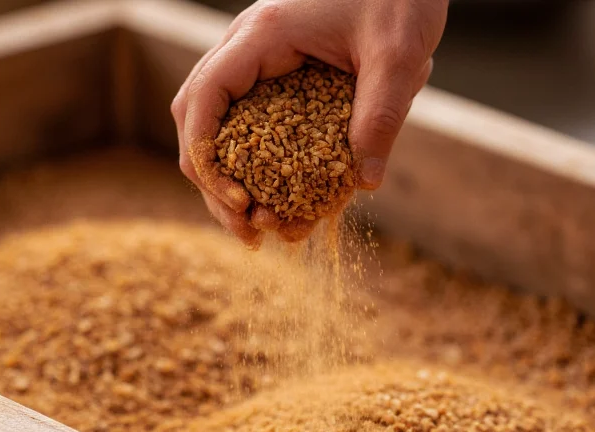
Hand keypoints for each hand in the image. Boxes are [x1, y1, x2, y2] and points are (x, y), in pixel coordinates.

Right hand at [171, 0, 447, 245]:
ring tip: (258, 228)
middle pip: (196, 119)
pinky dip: (252, 163)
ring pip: (214, 123)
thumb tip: (365, 182)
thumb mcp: (398, 55)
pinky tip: (275, 197)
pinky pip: (246, 121)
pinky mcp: (275, 73)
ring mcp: (257, 59)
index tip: (239, 203)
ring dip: (226, 179)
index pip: (203, 100)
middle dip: (213, 183)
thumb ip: (382, 115)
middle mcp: (247, 46)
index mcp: (263, 36)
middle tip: (248, 232)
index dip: (208, 159)